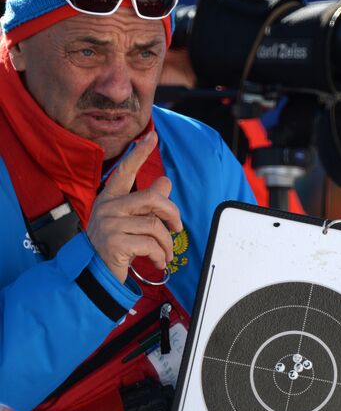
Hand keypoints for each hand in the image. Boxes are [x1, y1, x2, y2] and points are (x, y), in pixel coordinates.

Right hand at [87, 131, 182, 282]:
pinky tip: (157, 261)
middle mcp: (107, 208)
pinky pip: (150, 245)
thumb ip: (146, 203)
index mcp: (109, 199)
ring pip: (154, 225)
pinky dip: (159, 255)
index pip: (126, 171)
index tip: (152, 136)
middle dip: (172, 213)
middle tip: (178, 228)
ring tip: (166, 253)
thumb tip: (165, 182)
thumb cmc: (112, 246)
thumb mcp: (128, 220)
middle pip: (152, 198)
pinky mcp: (115, 244)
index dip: (139, 153)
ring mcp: (110, 226)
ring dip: (167, 243)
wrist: (93, 275)